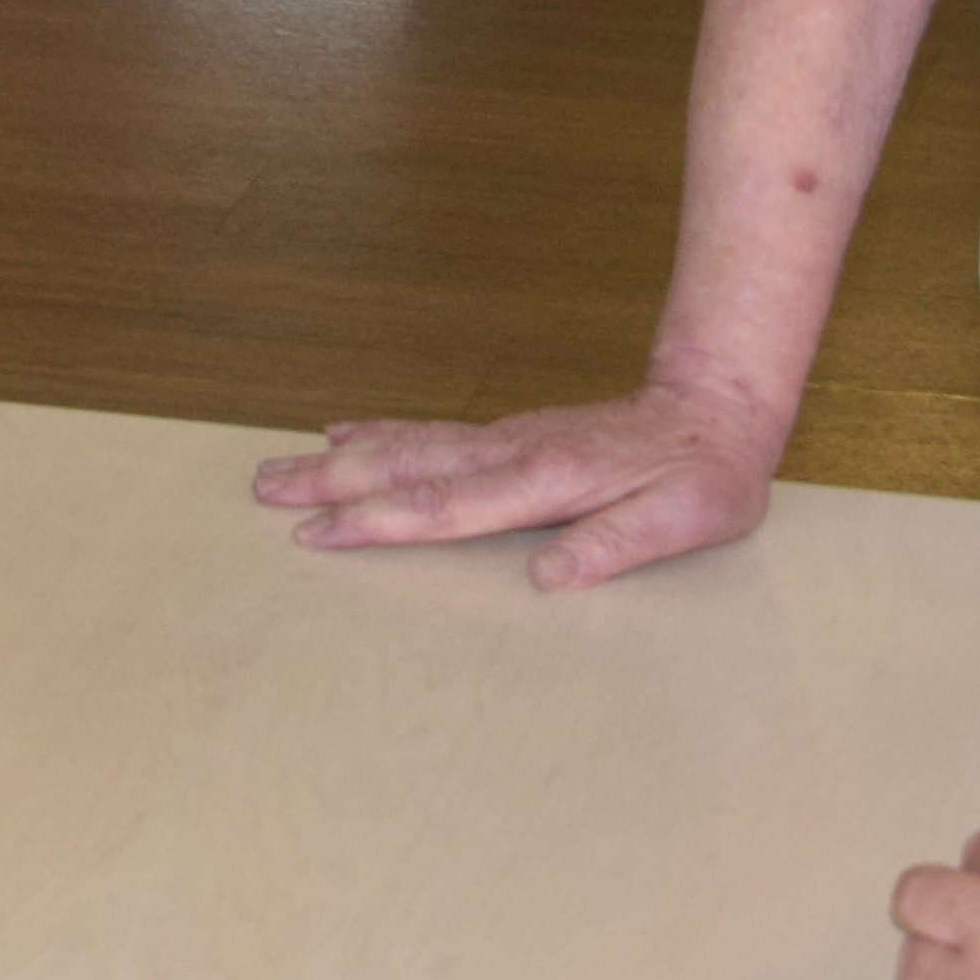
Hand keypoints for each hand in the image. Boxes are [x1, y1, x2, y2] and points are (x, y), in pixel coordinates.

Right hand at [246, 377, 780, 587]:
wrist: (718, 405)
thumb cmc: (706, 473)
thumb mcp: (684, 519)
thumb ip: (617, 544)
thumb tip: (551, 574)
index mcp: (546, 482)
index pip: (447, 507)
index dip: (380, 521)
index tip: (320, 533)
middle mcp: (513, 453)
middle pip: (405, 469)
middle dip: (330, 482)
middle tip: (261, 491)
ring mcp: (506, 439)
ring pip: (407, 446)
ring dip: (340, 458)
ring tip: (277, 467)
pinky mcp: (510, 436)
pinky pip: (428, 434)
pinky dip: (379, 433)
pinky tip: (345, 433)